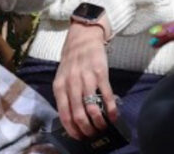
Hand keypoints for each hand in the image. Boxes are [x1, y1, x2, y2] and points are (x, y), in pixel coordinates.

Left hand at [53, 21, 117, 139]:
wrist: (83, 37)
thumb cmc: (72, 60)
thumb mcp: (62, 77)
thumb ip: (66, 95)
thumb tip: (74, 118)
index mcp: (59, 86)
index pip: (64, 114)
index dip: (72, 129)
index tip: (79, 137)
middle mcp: (71, 83)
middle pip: (78, 114)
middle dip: (87, 129)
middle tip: (93, 134)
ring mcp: (86, 78)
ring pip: (92, 108)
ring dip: (99, 122)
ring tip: (103, 127)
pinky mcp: (101, 73)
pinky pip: (106, 96)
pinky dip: (110, 109)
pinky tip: (113, 116)